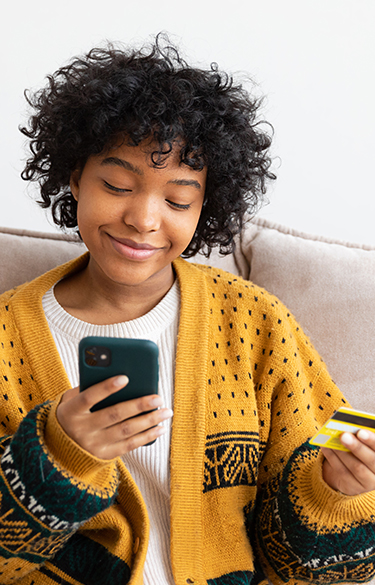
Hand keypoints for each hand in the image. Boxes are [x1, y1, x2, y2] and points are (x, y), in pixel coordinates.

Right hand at [56, 375, 172, 458]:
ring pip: (126, 431)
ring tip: (165, 412)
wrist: (61, 449)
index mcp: (71, 411)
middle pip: (114, 414)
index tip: (125, 377)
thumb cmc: (73, 414)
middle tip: (158, 398)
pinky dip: (147, 436)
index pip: (89, 397)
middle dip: (139, 405)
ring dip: (149, 421)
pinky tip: (160, 428)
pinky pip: (130, 445)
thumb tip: (118, 375)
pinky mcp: (105, 455)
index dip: (106, 387)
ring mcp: (94, 445)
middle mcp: (82, 430)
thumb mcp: (71, 400)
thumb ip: (88, 387)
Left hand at [322, 430, 374, 494]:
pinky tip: (325, 446)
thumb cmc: (362, 450)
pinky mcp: (353, 487)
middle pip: (371, 460)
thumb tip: (350, 426)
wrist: (355, 473)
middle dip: (357, 447)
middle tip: (344, 435)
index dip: (372, 440)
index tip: (361, 431)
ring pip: (356, 467)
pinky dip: (332, 457)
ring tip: (332, 439)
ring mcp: (368, 482)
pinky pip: (342, 471)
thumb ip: (362, 436)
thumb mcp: (365, 444)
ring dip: (342, 451)